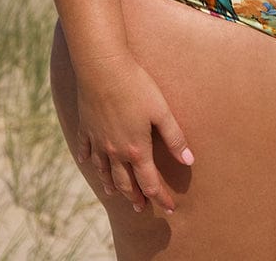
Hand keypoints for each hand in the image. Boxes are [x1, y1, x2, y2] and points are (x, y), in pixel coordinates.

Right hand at [74, 52, 193, 215]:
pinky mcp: (86, 127)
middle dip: (135, 197)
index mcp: (136, 150)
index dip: (161, 197)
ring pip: (104, 171)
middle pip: (125, 183)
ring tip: (115, 194)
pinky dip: (88, 159)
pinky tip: (87, 162)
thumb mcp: (161, 111)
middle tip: (141, 208)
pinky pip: (86, 149)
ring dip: (111, 185)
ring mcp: (98, 141)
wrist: (103, 67)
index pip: (150, 183)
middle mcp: (115, 151)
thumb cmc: (136, 86)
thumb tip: (189, 161)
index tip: (169, 207)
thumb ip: (175, 138)